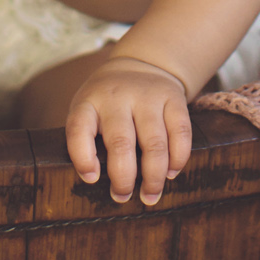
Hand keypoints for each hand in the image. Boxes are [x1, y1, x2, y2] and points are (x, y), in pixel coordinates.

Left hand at [63, 58, 193, 205]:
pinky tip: (170, 173)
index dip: (83, 158)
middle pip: (121, 142)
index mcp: (89, 102)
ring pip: (154, 143)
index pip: (79, 128)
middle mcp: (118, 97)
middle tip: (123, 196)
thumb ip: (87, 140)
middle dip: (123, 178)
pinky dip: (177, 159)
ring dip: (153, 177)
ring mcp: (148, 95)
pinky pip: (180, 133)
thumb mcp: (88, 109)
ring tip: (149, 196)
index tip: (92, 179)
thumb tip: (96, 182)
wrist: (141, 63)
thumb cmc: (108, 103)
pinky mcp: (173, 98)